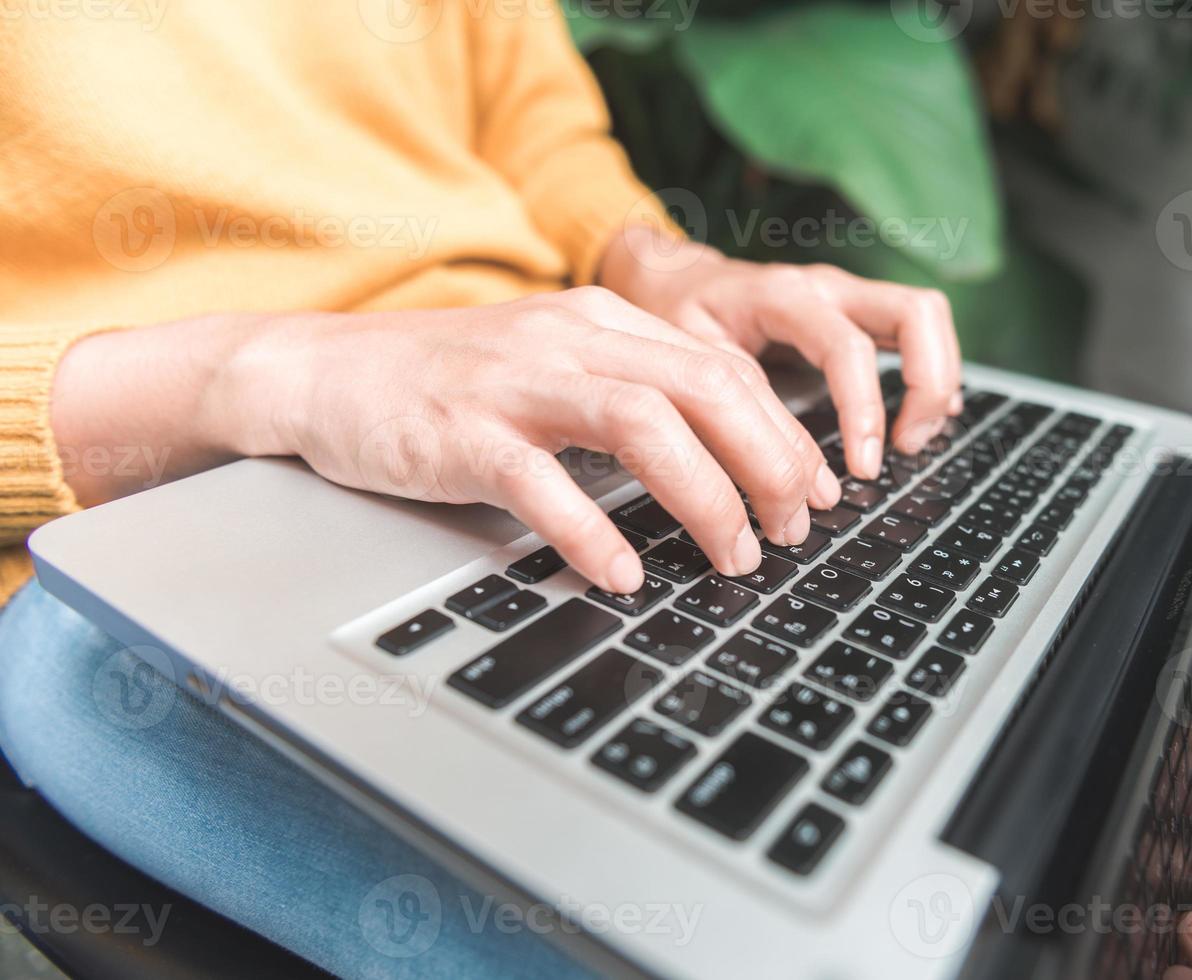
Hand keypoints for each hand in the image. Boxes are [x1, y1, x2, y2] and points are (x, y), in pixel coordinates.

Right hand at [232, 288, 842, 592]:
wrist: (326, 372)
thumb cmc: (450, 384)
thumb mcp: (555, 366)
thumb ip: (631, 396)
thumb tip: (724, 464)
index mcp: (603, 321)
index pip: (721, 368)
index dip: (783, 433)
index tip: (816, 491)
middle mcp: (570, 340)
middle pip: (702, 388)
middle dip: (768, 463)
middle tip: (792, 531)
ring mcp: (514, 384)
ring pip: (641, 425)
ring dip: (706, 496)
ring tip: (734, 557)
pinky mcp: (460, 435)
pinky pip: (542, 483)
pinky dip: (592, 533)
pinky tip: (624, 577)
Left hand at [599, 225, 962, 479]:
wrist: (671, 280)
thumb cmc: (679, 318)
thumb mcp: (691, 359)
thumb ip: (742, 405)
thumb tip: (795, 473)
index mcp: (784, 296)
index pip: (848, 347)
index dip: (864, 410)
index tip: (862, 468)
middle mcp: (827, 287)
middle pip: (917, 313)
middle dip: (928, 384)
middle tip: (906, 447)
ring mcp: (848, 295)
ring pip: (927, 315)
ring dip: (938, 378)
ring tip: (913, 438)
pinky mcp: (857, 312)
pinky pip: (916, 330)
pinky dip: (929, 373)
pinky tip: (920, 418)